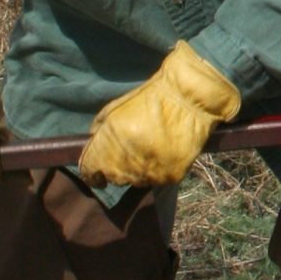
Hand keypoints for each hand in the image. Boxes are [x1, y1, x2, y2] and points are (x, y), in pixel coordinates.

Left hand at [79, 40, 241, 185]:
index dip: (91, 174)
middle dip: (116, 168)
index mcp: (110, 144)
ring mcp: (150, 172)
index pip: (90, 172)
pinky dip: (158, 170)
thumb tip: (91, 150)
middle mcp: (127, 162)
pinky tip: (164, 152)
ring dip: (138, 171)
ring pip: (136, 182)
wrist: (190, 97)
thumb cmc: (151, 98)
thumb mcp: (116, 108)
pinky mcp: (171, 176)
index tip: (96, 174)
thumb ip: (99, 132)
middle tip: (130, 151)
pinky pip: (158, 180)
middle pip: (114, 178)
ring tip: (149, 149)